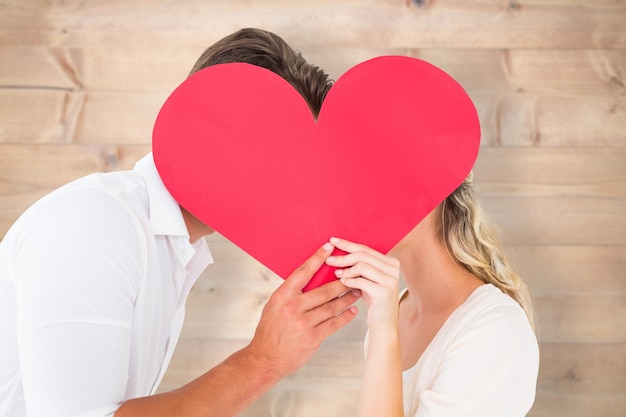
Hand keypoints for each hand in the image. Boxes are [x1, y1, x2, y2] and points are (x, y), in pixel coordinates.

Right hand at [248, 242, 360, 377]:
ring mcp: (304, 323)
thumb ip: (290, 293)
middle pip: (325, 289)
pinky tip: (352, 310)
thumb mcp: (273, 306)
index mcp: (282, 295)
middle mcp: (293, 307)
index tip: (329, 247)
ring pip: (332, 306)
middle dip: (342, 280)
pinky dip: (345, 316)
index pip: (303, 271)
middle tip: (354, 272)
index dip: (318, 258)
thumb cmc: (270, 329)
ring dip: (348, 298)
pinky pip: (334, 324)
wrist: (265, 358)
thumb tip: (309, 276)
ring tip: (357, 291)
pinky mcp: (313, 338)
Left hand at [325, 237, 399, 333]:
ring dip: (346, 269)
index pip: (365, 248)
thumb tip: (336, 251)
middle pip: (363, 255)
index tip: (333, 241)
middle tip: (329, 260)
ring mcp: (390, 280)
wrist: (383, 324)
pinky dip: (349, 280)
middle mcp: (393, 268)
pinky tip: (343, 282)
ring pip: (362, 266)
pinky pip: (361, 281)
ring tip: (337, 273)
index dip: (348, 244)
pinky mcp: (384, 292)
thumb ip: (359, 265)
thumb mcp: (368, 279)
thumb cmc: (373, 299)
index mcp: (390, 262)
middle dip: (344, 256)